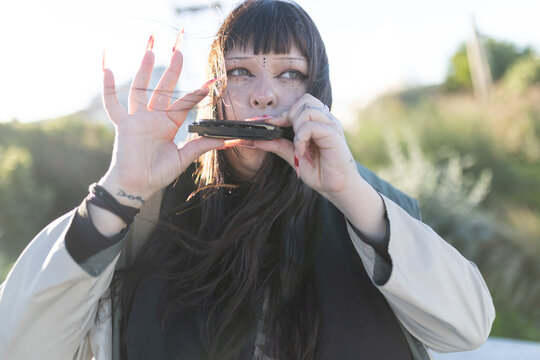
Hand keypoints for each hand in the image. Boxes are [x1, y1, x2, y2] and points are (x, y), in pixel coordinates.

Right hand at [100, 45, 223, 205]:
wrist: (136, 186)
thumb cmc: (157, 174)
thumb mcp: (183, 159)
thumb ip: (200, 146)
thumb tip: (225, 141)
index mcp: (169, 124)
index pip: (184, 104)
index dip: (196, 94)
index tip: (209, 83)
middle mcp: (153, 118)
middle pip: (163, 89)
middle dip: (171, 71)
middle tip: (179, 52)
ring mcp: (137, 119)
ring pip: (140, 90)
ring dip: (144, 71)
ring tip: (150, 52)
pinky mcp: (122, 125)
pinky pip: (112, 104)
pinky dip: (108, 88)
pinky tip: (106, 69)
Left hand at [252, 94, 358, 199]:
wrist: (339, 189)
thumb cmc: (321, 173)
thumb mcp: (294, 157)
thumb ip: (279, 146)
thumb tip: (256, 141)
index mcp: (319, 123)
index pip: (300, 104)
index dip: (282, 114)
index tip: (268, 124)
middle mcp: (326, 121)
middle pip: (304, 101)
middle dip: (290, 116)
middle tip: (287, 136)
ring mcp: (331, 126)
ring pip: (307, 110)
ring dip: (296, 128)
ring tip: (298, 147)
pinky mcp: (333, 135)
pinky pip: (311, 126)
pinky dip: (301, 138)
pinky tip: (301, 152)